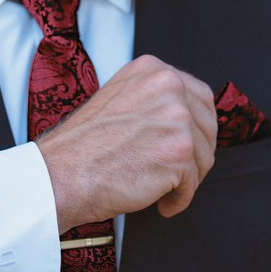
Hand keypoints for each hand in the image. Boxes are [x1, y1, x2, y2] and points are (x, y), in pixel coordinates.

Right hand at [36, 55, 216, 232]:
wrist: (63, 173)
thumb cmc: (84, 145)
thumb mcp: (120, 98)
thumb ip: (154, 100)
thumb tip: (186, 117)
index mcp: (153, 69)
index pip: (199, 96)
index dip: (196, 127)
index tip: (187, 144)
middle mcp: (168, 86)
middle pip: (207, 125)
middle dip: (195, 154)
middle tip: (177, 171)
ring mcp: (176, 118)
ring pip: (203, 156)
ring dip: (186, 178)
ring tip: (161, 187)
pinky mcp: (179, 152)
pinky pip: (193, 183)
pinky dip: (179, 198)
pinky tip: (161, 202)